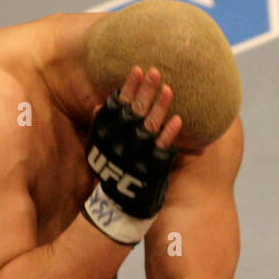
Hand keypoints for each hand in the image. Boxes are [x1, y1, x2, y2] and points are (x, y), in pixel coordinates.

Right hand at [82, 66, 182, 244]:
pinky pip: (162, 149)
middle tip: (156, 71)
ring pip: (149, 127)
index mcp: (108, 135)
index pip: (118, 106)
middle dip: (146, 90)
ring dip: (160, 107)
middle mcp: (122, 143)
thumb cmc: (110, 177)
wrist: (117, 209)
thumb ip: (101, 128)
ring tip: (169, 88)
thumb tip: (101, 104)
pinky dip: (171, 134)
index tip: (136, 69)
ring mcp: (138, 155)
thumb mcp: (98, 151)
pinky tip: (179, 121)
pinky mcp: (152, 168)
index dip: (128, 87)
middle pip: (135, 112)